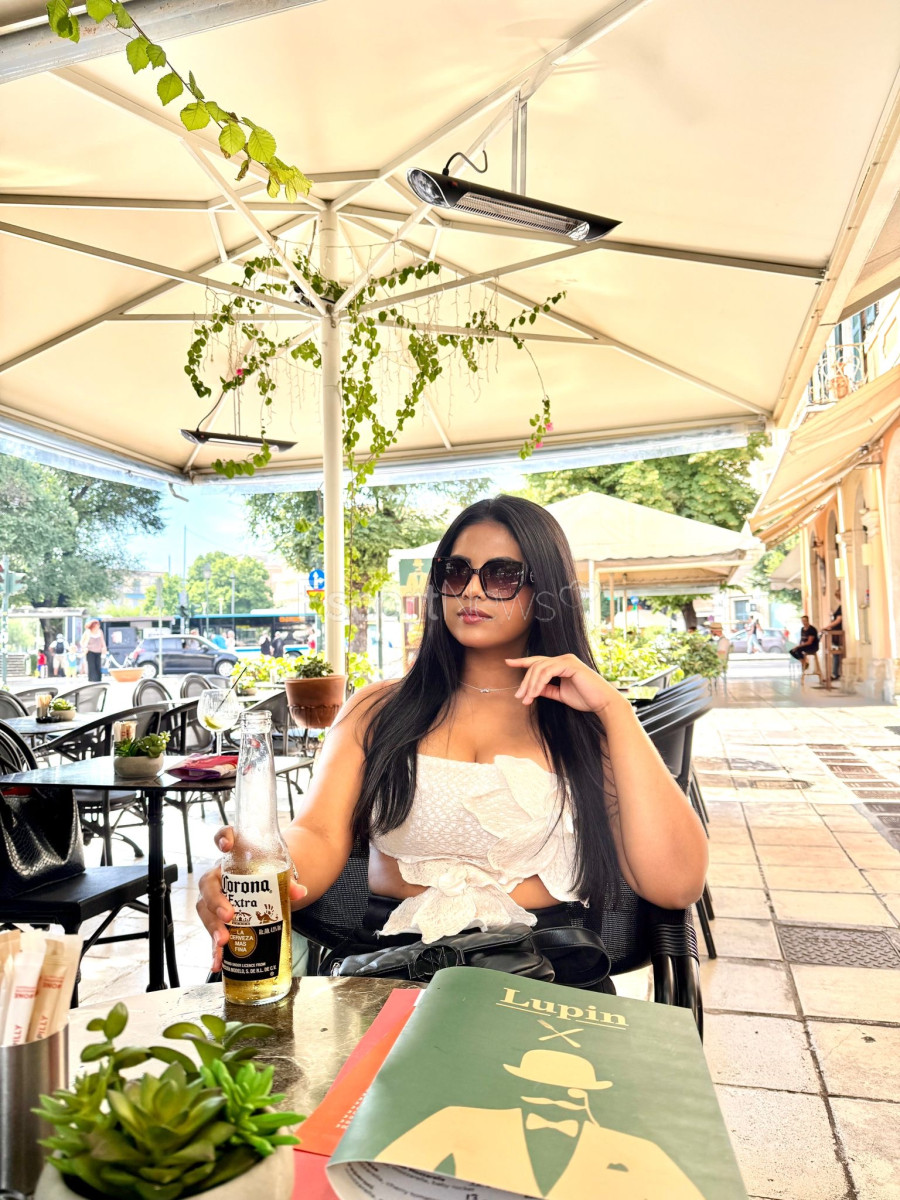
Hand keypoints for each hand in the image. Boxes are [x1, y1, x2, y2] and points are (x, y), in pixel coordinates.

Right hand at [196, 825, 306, 972]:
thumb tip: (299, 891)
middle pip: (209, 883)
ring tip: (222, 942)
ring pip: (206, 909)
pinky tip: (217, 961)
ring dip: (212, 926)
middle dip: (216, 900)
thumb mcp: (283, 874)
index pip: (224, 837)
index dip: (222, 838)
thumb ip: (290, 881)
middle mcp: (221, 873)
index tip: (226, 845)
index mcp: (236, 855)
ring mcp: (217, 896)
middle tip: (228, 915)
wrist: (275, 884)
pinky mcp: (219, 918)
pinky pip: (212, 931)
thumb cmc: (273, 873)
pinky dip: (214, 947)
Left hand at [505, 653, 624, 715]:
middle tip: (519, 697)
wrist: (603, 703)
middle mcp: (563, 658)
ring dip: (530, 685)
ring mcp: (566, 660)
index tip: (508, 662)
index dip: (522, 661)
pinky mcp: (569, 664)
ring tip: (526, 699)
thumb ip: (547, 690)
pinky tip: (535, 694)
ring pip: (539, 668)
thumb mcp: (561, 694)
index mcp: (561, 664)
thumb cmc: (585, 699)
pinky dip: (538, 683)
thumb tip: (533, 689)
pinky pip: (547, 672)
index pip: (538, 661)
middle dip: (525, 682)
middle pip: (535, 666)